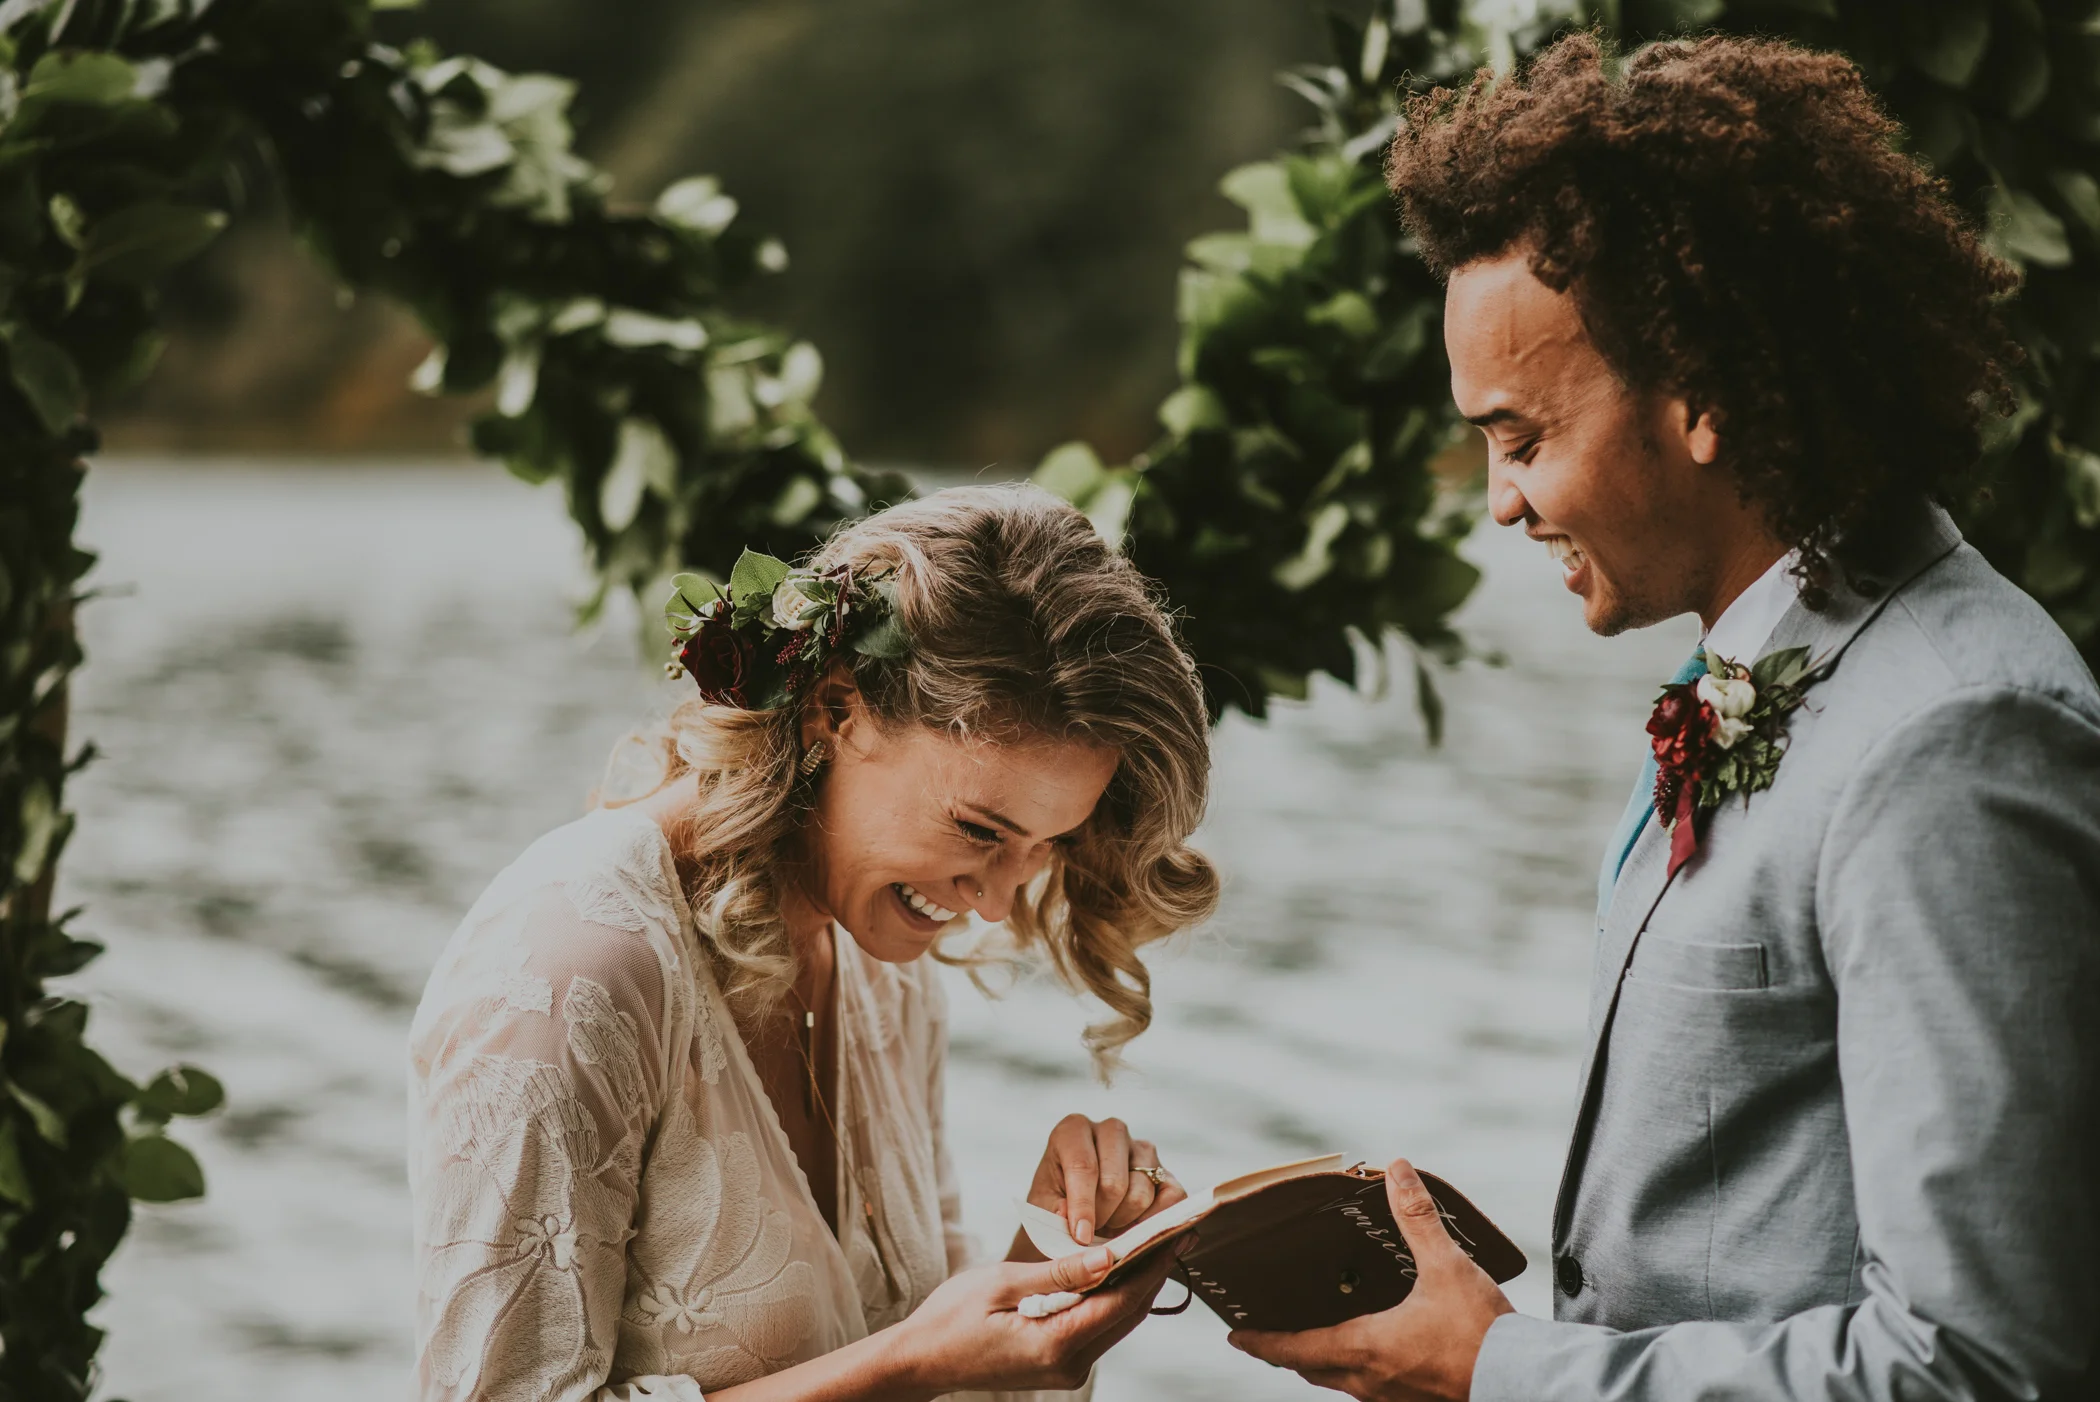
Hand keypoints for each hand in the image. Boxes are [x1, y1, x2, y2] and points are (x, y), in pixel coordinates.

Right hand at [887, 1244, 1177, 1392]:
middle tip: (1177, 1232)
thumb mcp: (1003, 1282)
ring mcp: (1066, 1370)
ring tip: (1157, 1244)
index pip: (1121, 1301)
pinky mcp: (1060, 1365)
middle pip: (1127, 1314)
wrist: (922, 1359)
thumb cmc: (952, 1317)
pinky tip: (1119, 1269)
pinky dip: (1112, 1297)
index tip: (1173, 1234)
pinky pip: (1097, 1326)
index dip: (1151, 1266)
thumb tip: (1109, 1256)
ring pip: (1116, 1321)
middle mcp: (1069, 1366)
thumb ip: (1059, 1272)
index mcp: (1054, 1345)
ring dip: (1136, 1284)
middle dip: (1153, 1272)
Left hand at [1021, 1114, 1186, 1248]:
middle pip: (1114, 1182)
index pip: (1083, 1166)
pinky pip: (1171, 1199)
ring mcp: (1143, 1149)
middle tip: (1091, 1231)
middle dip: (1102, 1216)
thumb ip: (1051, 1210)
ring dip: (1124, 1221)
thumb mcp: (1042, 1207)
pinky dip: (1153, 1222)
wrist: (1077, 1212)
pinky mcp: (1166, 1171)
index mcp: (1073, 1130)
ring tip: (1107, 1224)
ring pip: (1141, 1193)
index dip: (1082, 1206)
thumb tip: (1067, 1214)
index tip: (1081, 1237)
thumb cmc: (1056, 1204)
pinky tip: (1132, 1226)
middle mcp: (1111, 1130)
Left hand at [1228, 1159, 1513, 1401]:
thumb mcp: (1446, 1266)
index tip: (1235, 1335)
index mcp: (1364, 1347)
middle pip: (1310, 1368)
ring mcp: (1391, 1397)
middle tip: (1268, 1335)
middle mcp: (1369, 1380)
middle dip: (1286, 1352)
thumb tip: (1396, 1171)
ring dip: (1320, 1361)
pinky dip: (1354, 1369)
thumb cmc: (1482, 1332)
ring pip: (1339, 1381)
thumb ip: (1417, 1217)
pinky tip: (1372, 1351)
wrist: (1522, 1381)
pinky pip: (1368, 1389)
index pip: (1293, 1349)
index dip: (1260, 1341)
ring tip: (1314, 1338)